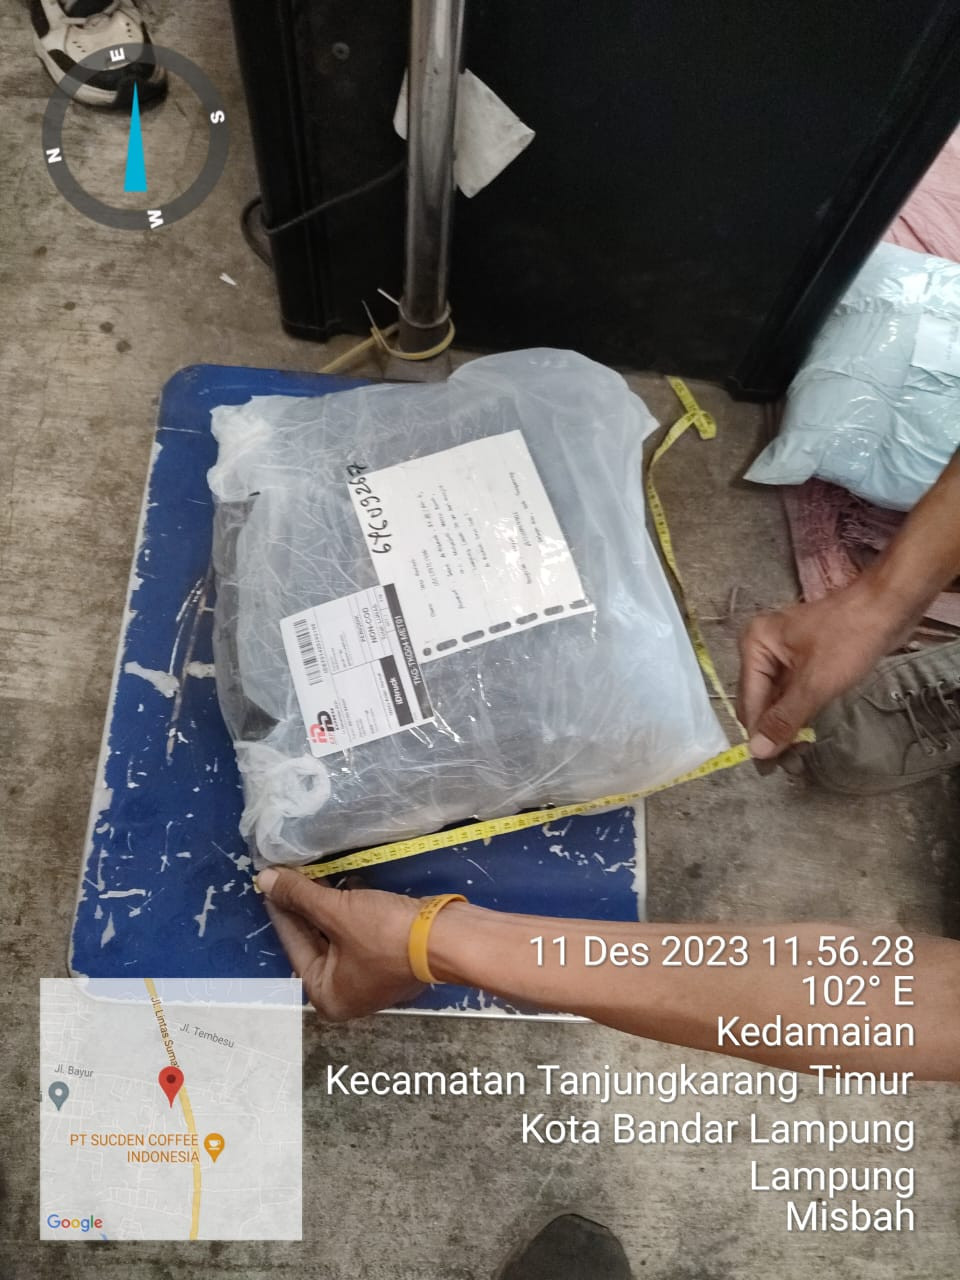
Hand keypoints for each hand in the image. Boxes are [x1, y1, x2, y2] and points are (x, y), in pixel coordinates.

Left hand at [257, 868, 424, 1019]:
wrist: (446, 938)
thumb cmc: (384, 934)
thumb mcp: (336, 911)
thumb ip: (299, 896)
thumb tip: (264, 879)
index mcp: (326, 994)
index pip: (293, 944)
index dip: (282, 909)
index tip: (271, 883)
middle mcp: (346, 991)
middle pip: (316, 941)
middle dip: (306, 906)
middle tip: (291, 875)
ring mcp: (371, 977)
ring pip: (339, 935)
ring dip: (329, 905)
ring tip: (316, 873)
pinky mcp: (390, 958)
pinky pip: (361, 932)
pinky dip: (353, 910)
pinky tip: (348, 883)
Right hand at [737, 579, 910, 760]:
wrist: (888, 607)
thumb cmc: (850, 638)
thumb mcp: (816, 683)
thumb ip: (785, 719)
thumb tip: (758, 751)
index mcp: (756, 645)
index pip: (749, 700)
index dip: (759, 733)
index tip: (769, 766)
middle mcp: (762, 647)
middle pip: (759, 700)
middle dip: (772, 729)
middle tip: (789, 761)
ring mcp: (782, 652)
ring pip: (776, 698)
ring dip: (786, 722)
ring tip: (799, 751)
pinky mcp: (802, 658)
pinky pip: (791, 690)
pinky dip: (797, 710)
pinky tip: (806, 730)